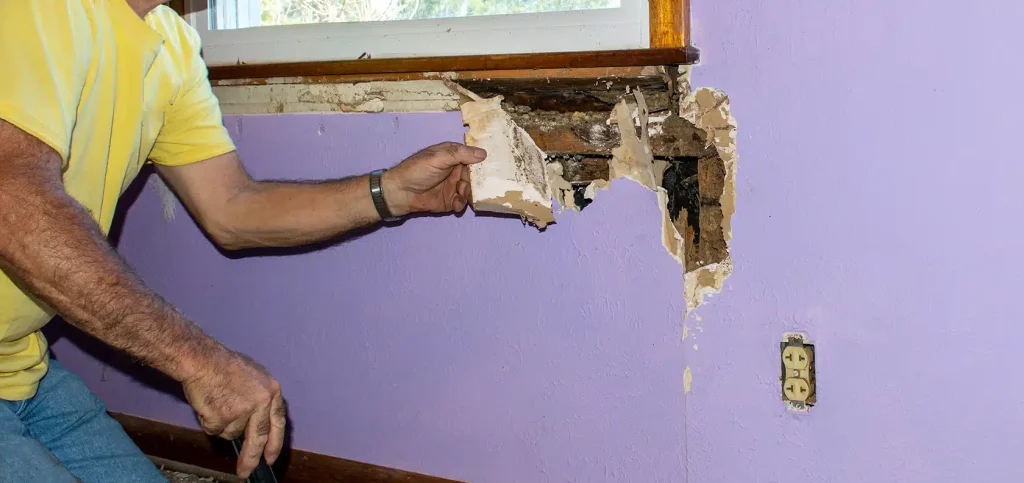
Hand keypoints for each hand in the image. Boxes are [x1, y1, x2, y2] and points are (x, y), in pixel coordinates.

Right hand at [182, 347, 285, 479]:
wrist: (202, 360)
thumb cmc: (224, 365)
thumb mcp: (255, 376)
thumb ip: (260, 399)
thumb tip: (258, 421)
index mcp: (271, 391)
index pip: (277, 423)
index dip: (274, 443)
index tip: (270, 458)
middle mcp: (261, 403)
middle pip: (258, 438)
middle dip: (252, 458)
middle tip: (246, 472)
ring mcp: (242, 411)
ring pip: (231, 433)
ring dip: (222, 425)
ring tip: (217, 402)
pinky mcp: (222, 418)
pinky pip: (214, 430)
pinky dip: (209, 422)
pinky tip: (208, 404)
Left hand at [381, 142, 486, 216]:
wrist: (400, 193)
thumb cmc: (417, 170)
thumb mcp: (439, 158)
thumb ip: (460, 154)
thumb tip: (483, 154)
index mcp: (454, 156)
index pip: (473, 157)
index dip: (483, 162)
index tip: (495, 167)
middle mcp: (456, 170)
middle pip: (475, 176)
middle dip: (479, 181)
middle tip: (481, 186)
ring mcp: (453, 186)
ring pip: (470, 190)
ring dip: (470, 193)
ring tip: (463, 195)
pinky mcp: (450, 201)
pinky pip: (462, 202)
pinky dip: (461, 204)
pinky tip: (456, 204)